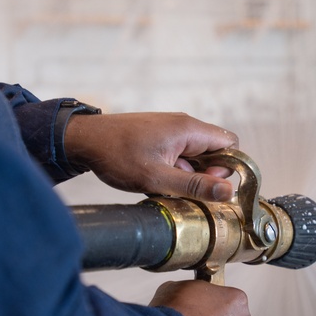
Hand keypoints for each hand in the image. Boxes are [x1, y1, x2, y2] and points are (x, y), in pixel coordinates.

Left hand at [63, 112, 238, 201]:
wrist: (84, 140)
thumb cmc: (117, 155)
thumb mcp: (157, 178)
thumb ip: (194, 185)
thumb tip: (228, 191)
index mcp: (189, 129)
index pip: (230, 144)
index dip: (227, 167)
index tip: (209, 185)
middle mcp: (183, 125)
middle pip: (213, 151)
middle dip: (204, 174)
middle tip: (181, 187)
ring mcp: (170, 129)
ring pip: (194, 156)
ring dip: (186, 174)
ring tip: (162, 182)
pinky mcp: (159, 136)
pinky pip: (178, 154)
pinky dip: (172, 169)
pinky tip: (154, 178)